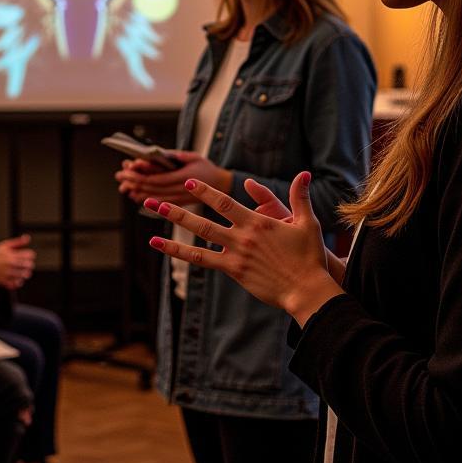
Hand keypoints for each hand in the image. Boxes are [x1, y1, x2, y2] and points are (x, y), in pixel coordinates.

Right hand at [0, 234, 35, 289]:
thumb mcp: (5, 245)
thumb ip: (18, 242)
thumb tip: (27, 238)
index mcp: (12, 255)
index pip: (29, 255)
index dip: (30, 255)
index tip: (28, 255)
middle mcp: (11, 265)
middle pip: (29, 265)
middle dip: (29, 264)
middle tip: (26, 263)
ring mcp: (9, 274)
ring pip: (24, 275)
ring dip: (25, 272)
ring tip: (23, 270)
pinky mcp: (6, 281)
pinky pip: (17, 283)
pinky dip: (19, 281)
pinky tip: (17, 278)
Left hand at [114, 151, 231, 204]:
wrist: (220, 187)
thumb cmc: (207, 169)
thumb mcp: (195, 157)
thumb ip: (178, 156)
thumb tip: (160, 155)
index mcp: (185, 178)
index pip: (159, 178)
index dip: (142, 175)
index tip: (129, 169)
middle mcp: (181, 191)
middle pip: (153, 188)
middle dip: (135, 181)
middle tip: (121, 176)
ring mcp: (179, 200)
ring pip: (154, 197)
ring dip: (137, 191)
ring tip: (124, 186)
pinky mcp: (178, 204)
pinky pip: (159, 204)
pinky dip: (146, 200)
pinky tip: (136, 196)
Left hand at [145, 172, 342, 326]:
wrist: (307, 288)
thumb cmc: (308, 256)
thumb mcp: (306, 222)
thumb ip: (300, 197)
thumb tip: (304, 174)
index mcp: (257, 222)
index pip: (225, 203)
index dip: (205, 192)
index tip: (189, 184)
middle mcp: (242, 236)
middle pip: (204, 220)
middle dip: (177, 210)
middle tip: (154, 202)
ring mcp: (236, 254)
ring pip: (200, 239)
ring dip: (174, 228)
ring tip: (152, 225)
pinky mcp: (234, 271)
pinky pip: (203, 260)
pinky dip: (181, 254)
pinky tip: (164, 248)